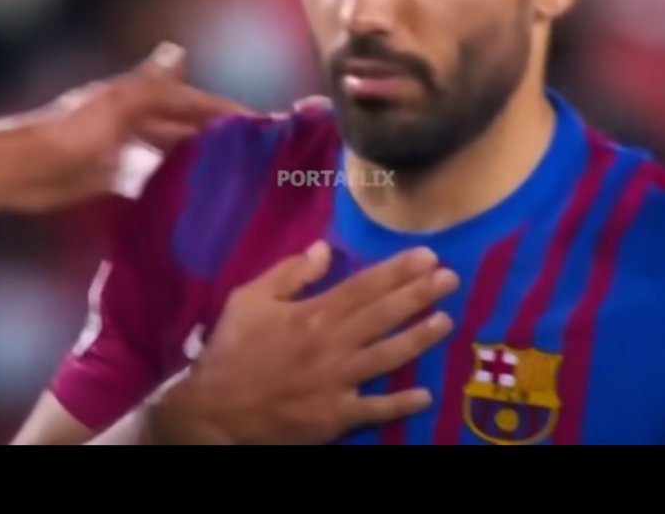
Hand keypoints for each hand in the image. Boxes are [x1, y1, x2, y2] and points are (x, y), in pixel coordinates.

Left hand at [5, 42, 247, 211]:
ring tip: (229, 179)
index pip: (189, 100)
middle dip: (213, 137)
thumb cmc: (70, 133)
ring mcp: (122, 150)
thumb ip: (151, 84)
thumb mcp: (116, 105)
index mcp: (136, 97)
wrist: (22, 170)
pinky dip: (167, 186)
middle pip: (181, 127)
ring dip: (193, 163)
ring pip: (168, 154)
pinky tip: (188, 199)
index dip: (221, 109)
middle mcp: (132, 120)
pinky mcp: (109, 178)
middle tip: (252, 156)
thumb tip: (179, 50)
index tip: (258, 124)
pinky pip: (148, 180)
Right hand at [150, 242, 458, 444]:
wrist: (214, 410)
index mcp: (312, 314)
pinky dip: (401, 403)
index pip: (364, 286)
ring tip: (447, 321)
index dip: (398, 270)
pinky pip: (375, 409)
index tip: (427, 256)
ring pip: (388, 356)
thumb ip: (289, 273)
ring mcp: (337, 382)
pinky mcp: (335, 415)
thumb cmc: (231, 350)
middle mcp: (332, 344)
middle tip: (450, 278)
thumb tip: (324, 249)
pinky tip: (425, 395)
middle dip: (420, 294)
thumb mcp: (249, 299)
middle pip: (384, 315)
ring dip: (421, 338)